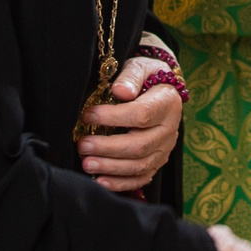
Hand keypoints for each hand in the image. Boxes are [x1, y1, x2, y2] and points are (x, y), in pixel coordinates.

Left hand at [79, 52, 183, 192]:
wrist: (159, 91)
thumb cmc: (145, 77)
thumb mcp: (140, 67)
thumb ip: (130, 77)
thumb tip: (121, 92)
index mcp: (167, 104)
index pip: (141, 115)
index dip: (113, 118)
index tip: (88, 116)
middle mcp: (169, 130)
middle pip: (140, 145)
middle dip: (108, 148)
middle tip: (82, 146)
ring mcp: (164, 150)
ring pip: (140, 165)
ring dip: (111, 167)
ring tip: (86, 163)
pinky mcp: (156, 163)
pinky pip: (141, 178)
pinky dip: (120, 183)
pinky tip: (100, 181)